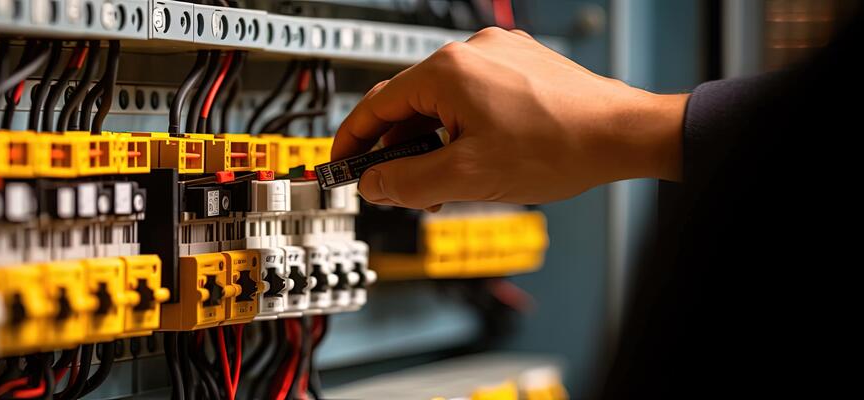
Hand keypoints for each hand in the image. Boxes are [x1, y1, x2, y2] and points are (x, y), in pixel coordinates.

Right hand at [332, 27, 687, 208]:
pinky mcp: (519, 66)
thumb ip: (407, 184)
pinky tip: (474, 161)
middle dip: (399, 150)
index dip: (352, 141)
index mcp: (447, 71)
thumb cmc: (558, 146)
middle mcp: (470, 52)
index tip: (340, 164)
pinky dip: (462, 130)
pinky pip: (472, 97)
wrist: (623, 136)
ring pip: (442, 103)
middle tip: (396, 188)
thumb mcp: (466, 177)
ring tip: (444, 184)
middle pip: (409, 104)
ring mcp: (498, 55)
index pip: (376, 105)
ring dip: (433, 144)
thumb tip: (374, 186)